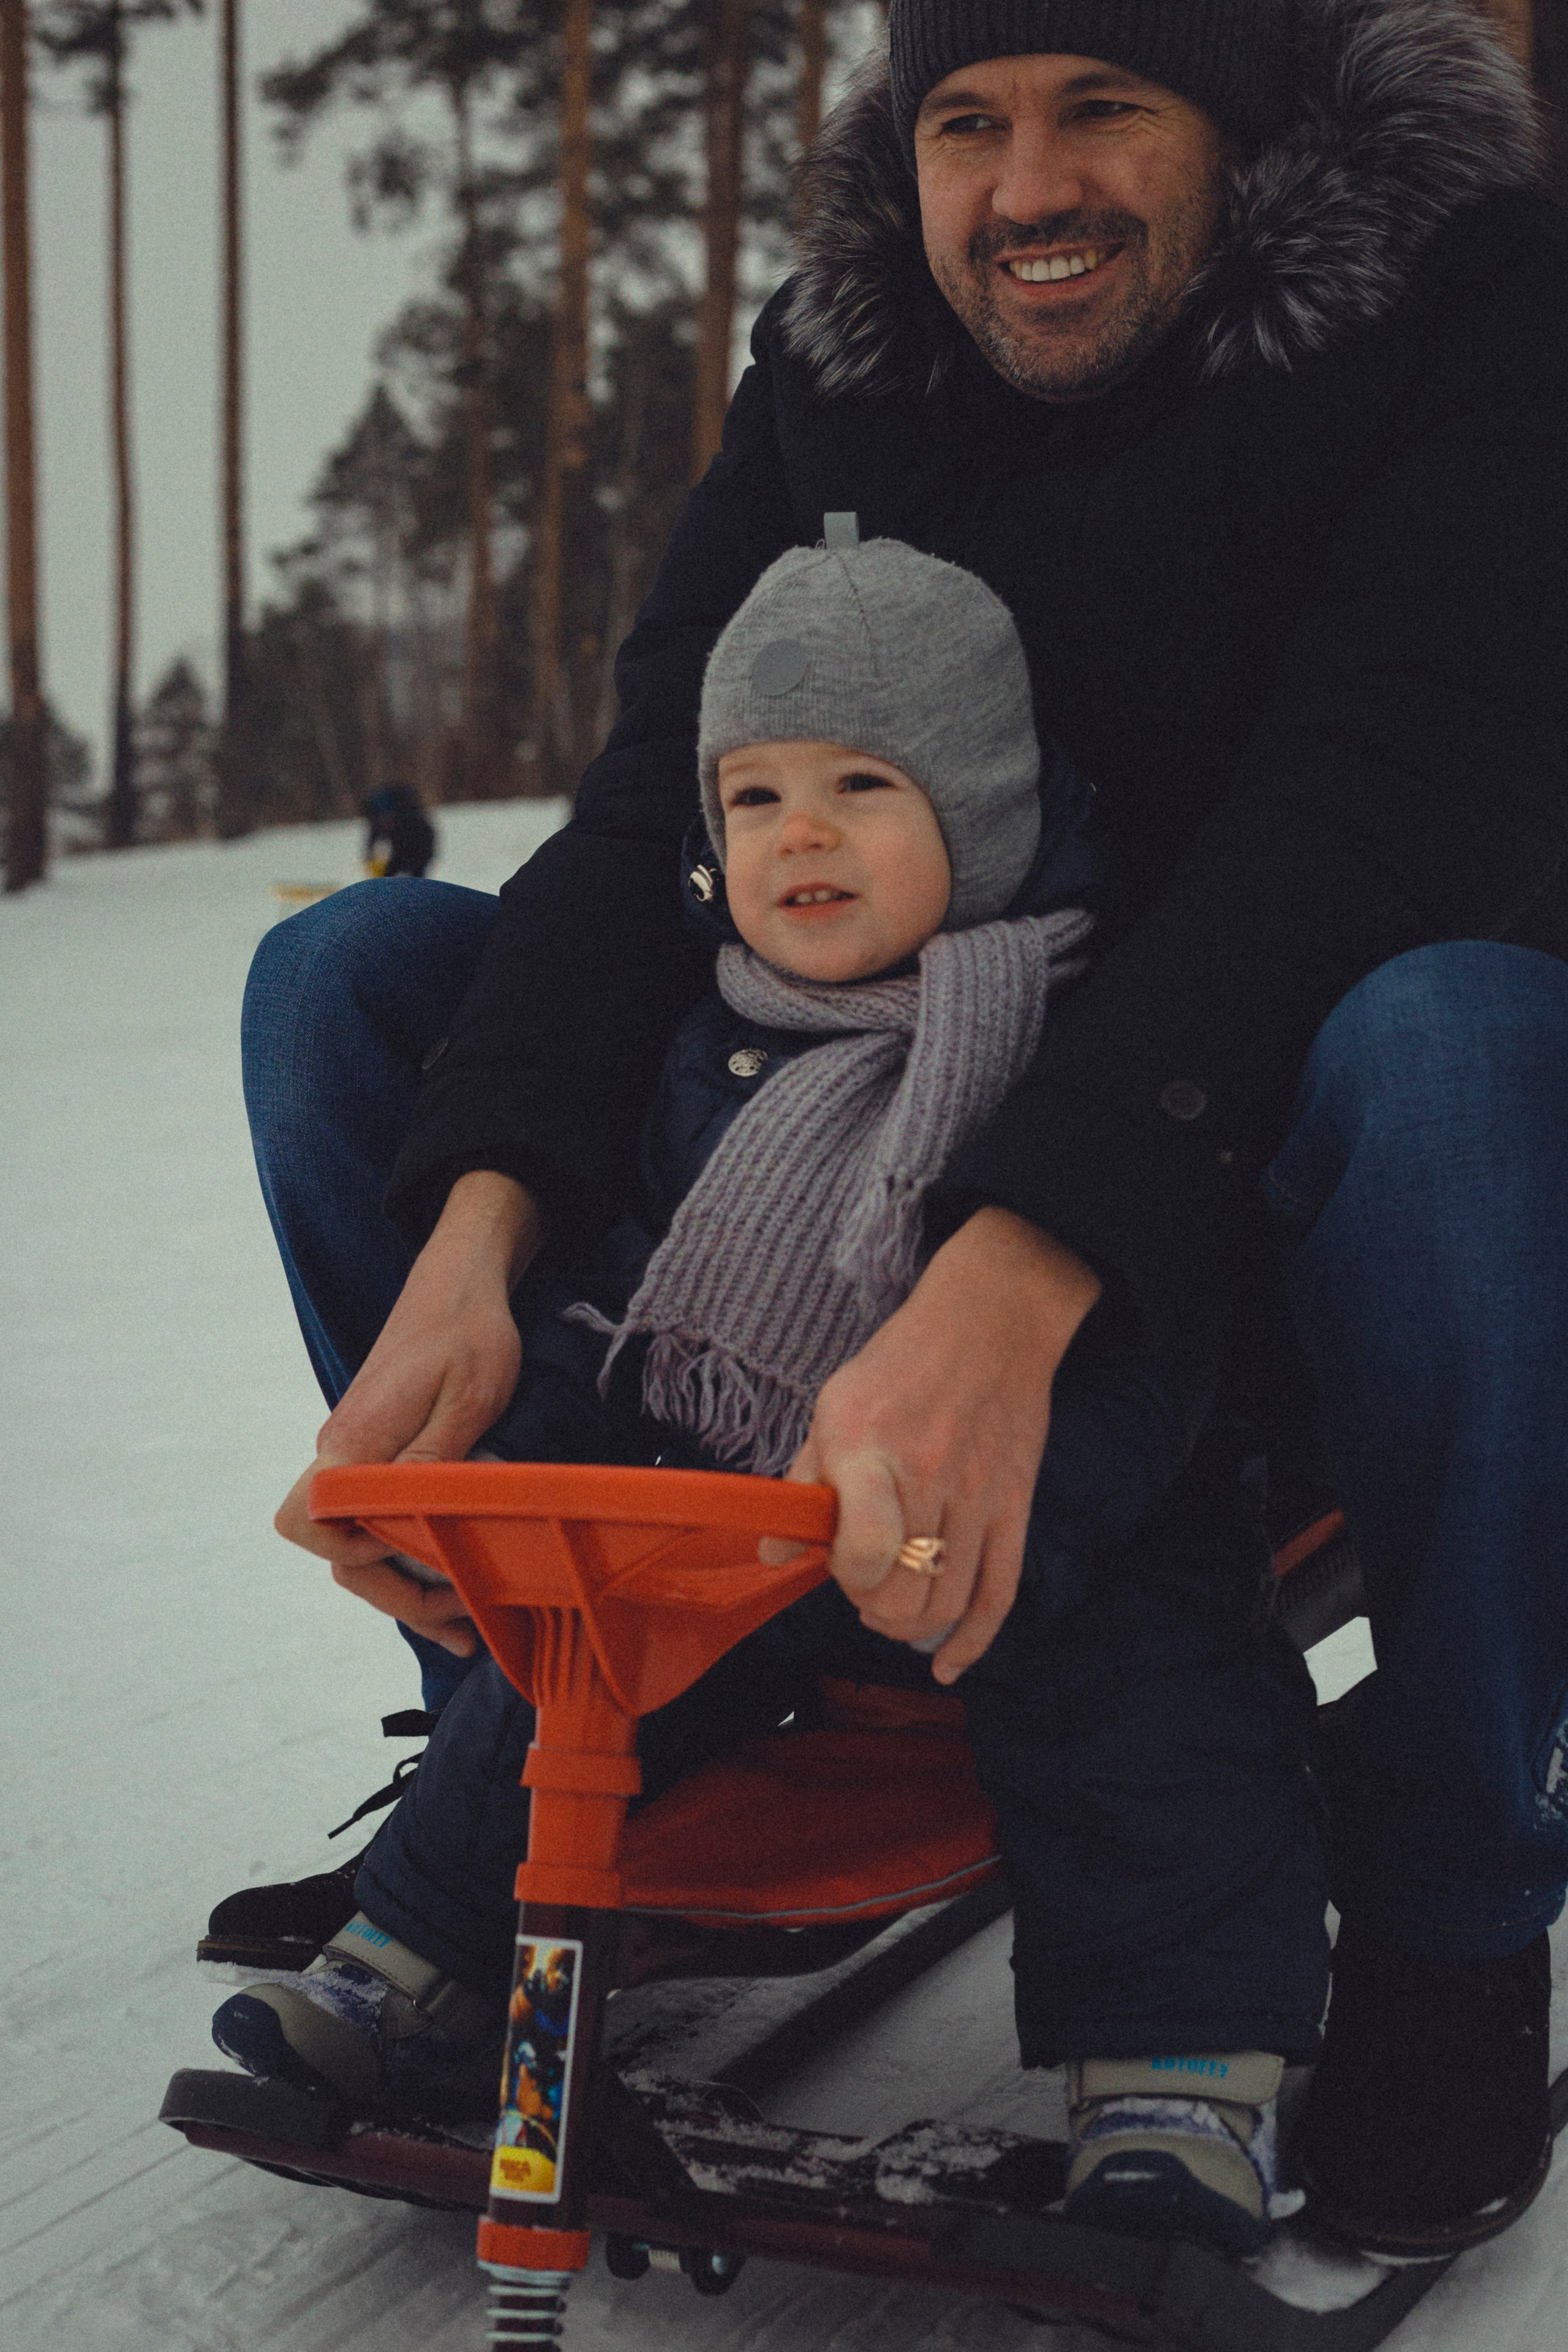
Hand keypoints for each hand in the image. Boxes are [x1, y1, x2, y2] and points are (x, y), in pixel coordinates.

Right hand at [274, 1170, 544, 1653]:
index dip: (356, 1559)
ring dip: (406, 1585)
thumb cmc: (469, 1333)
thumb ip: (430, 1462)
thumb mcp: (468, 1399)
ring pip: (358, 1542)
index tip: (421, 1567)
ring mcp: (358, 1454)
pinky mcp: (379, 1452)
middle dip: (395, 1595)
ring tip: (464, 1622)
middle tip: (462, 1623)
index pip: (309, 1522)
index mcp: (353, 1443)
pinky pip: (378, 1518)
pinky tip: (454, 1579)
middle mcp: (342, 1452)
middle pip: (337, 1551)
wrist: (463, 1281)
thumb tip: (401, 1520)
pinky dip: (411, 1556)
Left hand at [771, 1208, 1099, 1684]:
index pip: (865, 1550)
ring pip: (947, 1603)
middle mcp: (928, 1477)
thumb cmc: (901, 1364)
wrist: (990, 1324)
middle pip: (905, 1593)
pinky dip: (972, 1641)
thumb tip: (773, 1551)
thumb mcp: (835, 1407)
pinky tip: (946, 1663)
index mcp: (870, 1448)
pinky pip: (999, 1594)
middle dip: (874, 1605)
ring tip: (891, 1606)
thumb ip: (805, 1482)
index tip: (838, 1559)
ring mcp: (978, 1497)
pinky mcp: (1014, 1508)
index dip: (846, 1574)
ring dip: (911, 1625)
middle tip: (863, 1581)